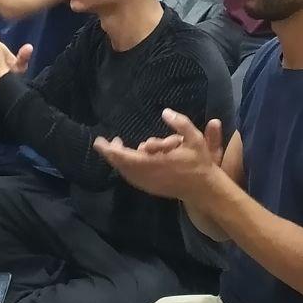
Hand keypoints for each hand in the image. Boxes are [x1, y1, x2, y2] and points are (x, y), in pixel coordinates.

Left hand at [93, 110, 224, 201]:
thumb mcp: (195, 139)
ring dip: (120, 160)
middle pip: (122, 165)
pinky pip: (132, 178)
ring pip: (126, 172)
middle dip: (112, 153)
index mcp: (155, 163)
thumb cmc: (199, 163)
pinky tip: (130, 158)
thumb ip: (181, 123)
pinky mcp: (150, 188)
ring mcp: (148, 184)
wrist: (203, 190)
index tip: (100, 141)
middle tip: (108, 142)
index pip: (126, 157)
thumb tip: (165, 112)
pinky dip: (127, 168)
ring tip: (118, 146)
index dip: (110, 150)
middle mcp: (148, 175)